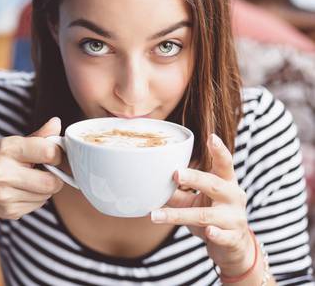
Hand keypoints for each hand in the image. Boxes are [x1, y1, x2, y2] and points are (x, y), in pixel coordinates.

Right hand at [0, 117, 64, 219]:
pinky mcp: (8, 210)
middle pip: (50, 181)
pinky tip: (23, 192)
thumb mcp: (14, 145)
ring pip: (46, 195)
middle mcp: (2, 171)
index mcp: (7, 148)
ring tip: (30, 182)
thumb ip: (38, 136)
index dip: (57, 155)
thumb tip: (57, 122)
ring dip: (45, 189)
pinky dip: (36, 199)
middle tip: (46, 172)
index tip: (54, 156)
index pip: (48, 152)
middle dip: (54, 178)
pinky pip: (38, 205)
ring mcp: (4, 194)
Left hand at [151, 134, 254, 276]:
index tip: (211, 137)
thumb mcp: (195, 201)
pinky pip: (222, 236)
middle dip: (195, 178)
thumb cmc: (213, 216)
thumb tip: (149, 181)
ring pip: (206, 214)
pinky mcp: (233, 238)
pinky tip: (209, 232)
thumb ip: (177, 192)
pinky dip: (215, 234)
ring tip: (155, 216)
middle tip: (176, 173)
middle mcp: (234, 197)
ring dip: (179, 215)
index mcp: (226, 183)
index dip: (219, 151)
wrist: (234, 247)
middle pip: (214, 184)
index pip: (225, 164)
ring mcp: (234, 218)